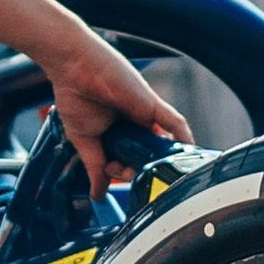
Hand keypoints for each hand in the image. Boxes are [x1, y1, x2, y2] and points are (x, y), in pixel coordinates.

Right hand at [33, 32, 189, 170]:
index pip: (128, 161)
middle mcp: (133, 126)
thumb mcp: (86, 141)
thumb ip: (95, 168)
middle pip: (147, 155)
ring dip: (162, 159)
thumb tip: (97, 195)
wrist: (74, 69)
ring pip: (162, 143)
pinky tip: (188, 151)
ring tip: (159, 171)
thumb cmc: (75, 98)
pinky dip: (183, 137)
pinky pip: (174, 122)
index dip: (124, 173)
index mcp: (117, 135)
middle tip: (132, 175)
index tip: (115, 176)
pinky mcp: (151, 105)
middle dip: (142, 169)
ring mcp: (144, 116)